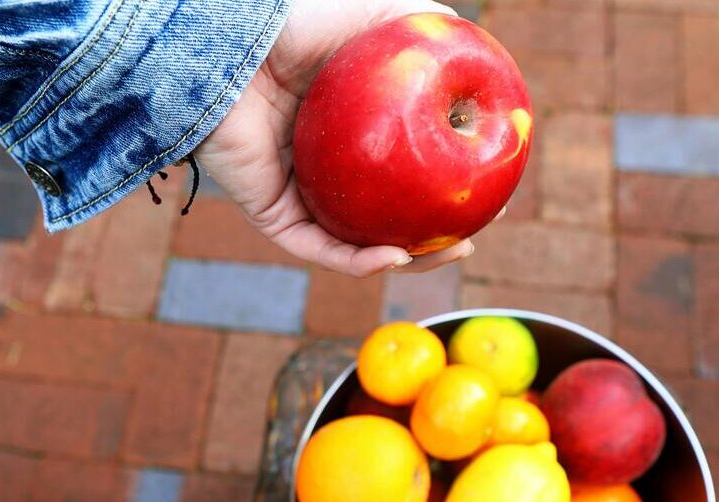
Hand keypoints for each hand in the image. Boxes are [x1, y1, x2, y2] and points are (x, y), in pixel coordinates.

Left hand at [195, 0, 490, 277]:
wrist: (231, 47)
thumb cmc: (297, 27)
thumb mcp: (374, 19)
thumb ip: (421, 26)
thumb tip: (472, 50)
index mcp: (353, 135)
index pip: (406, 173)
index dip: (446, 188)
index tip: (487, 194)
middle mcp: (327, 169)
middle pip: (387, 217)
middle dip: (432, 239)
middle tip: (469, 238)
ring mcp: (300, 195)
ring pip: (357, 245)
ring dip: (405, 259)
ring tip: (445, 253)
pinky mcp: (271, 214)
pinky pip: (319, 247)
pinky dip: (357, 260)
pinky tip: (393, 256)